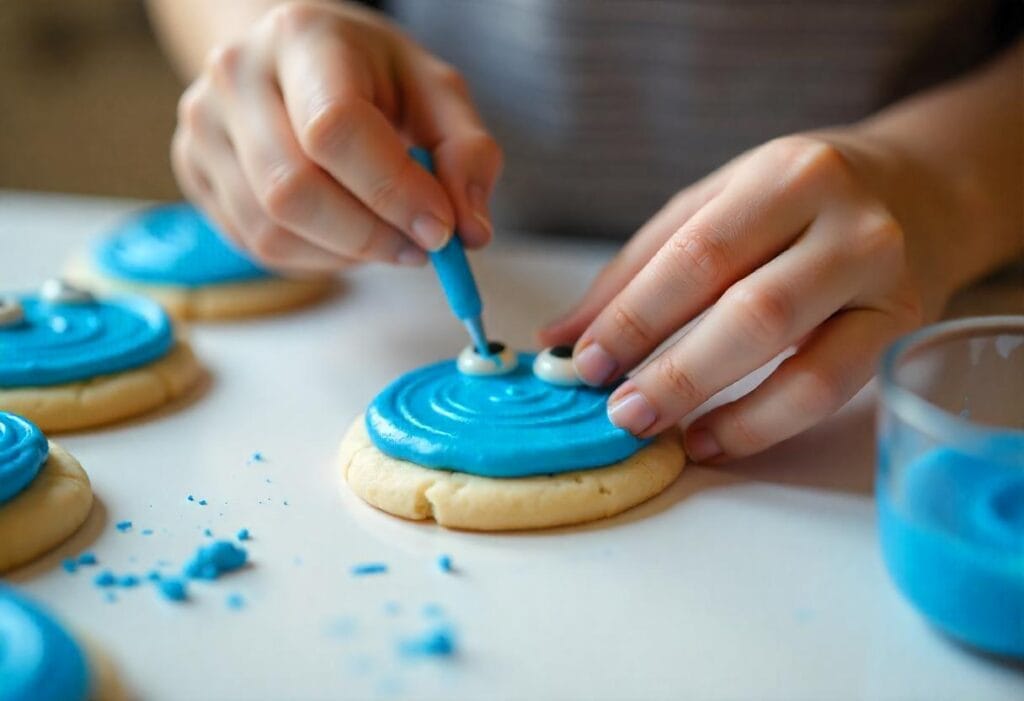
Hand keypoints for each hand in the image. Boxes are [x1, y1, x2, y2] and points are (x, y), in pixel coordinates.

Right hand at [171, 1, 501, 272]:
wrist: (293, 58)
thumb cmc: (370, 75)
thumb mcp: (436, 93)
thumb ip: (467, 155)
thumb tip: (471, 232)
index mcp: (302, 37)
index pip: (335, 129)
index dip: (392, 192)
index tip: (441, 229)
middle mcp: (237, 75)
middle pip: (293, 190)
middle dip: (370, 237)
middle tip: (421, 248)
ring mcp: (203, 125)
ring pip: (270, 231)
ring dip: (344, 256)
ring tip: (384, 237)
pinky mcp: (193, 170)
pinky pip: (254, 246)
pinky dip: (313, 259)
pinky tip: (344, 235)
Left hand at [540, 134, 944, 462]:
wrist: (920, 192)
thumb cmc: (797, 202)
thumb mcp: (715, 206)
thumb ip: (638, 269)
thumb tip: (562, 337)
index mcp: (785, 175)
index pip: (696, 254)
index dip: (634, 316)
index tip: (583, 361)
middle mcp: (845, 221)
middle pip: (748, 308)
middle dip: (672, 369)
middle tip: (617, 410)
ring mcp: (882, 276)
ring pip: (795, 354)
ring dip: (715, 403)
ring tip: (659, 431)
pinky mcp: (901, 326)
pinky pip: (829, 388)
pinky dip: (763, 423)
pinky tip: (712, 438)